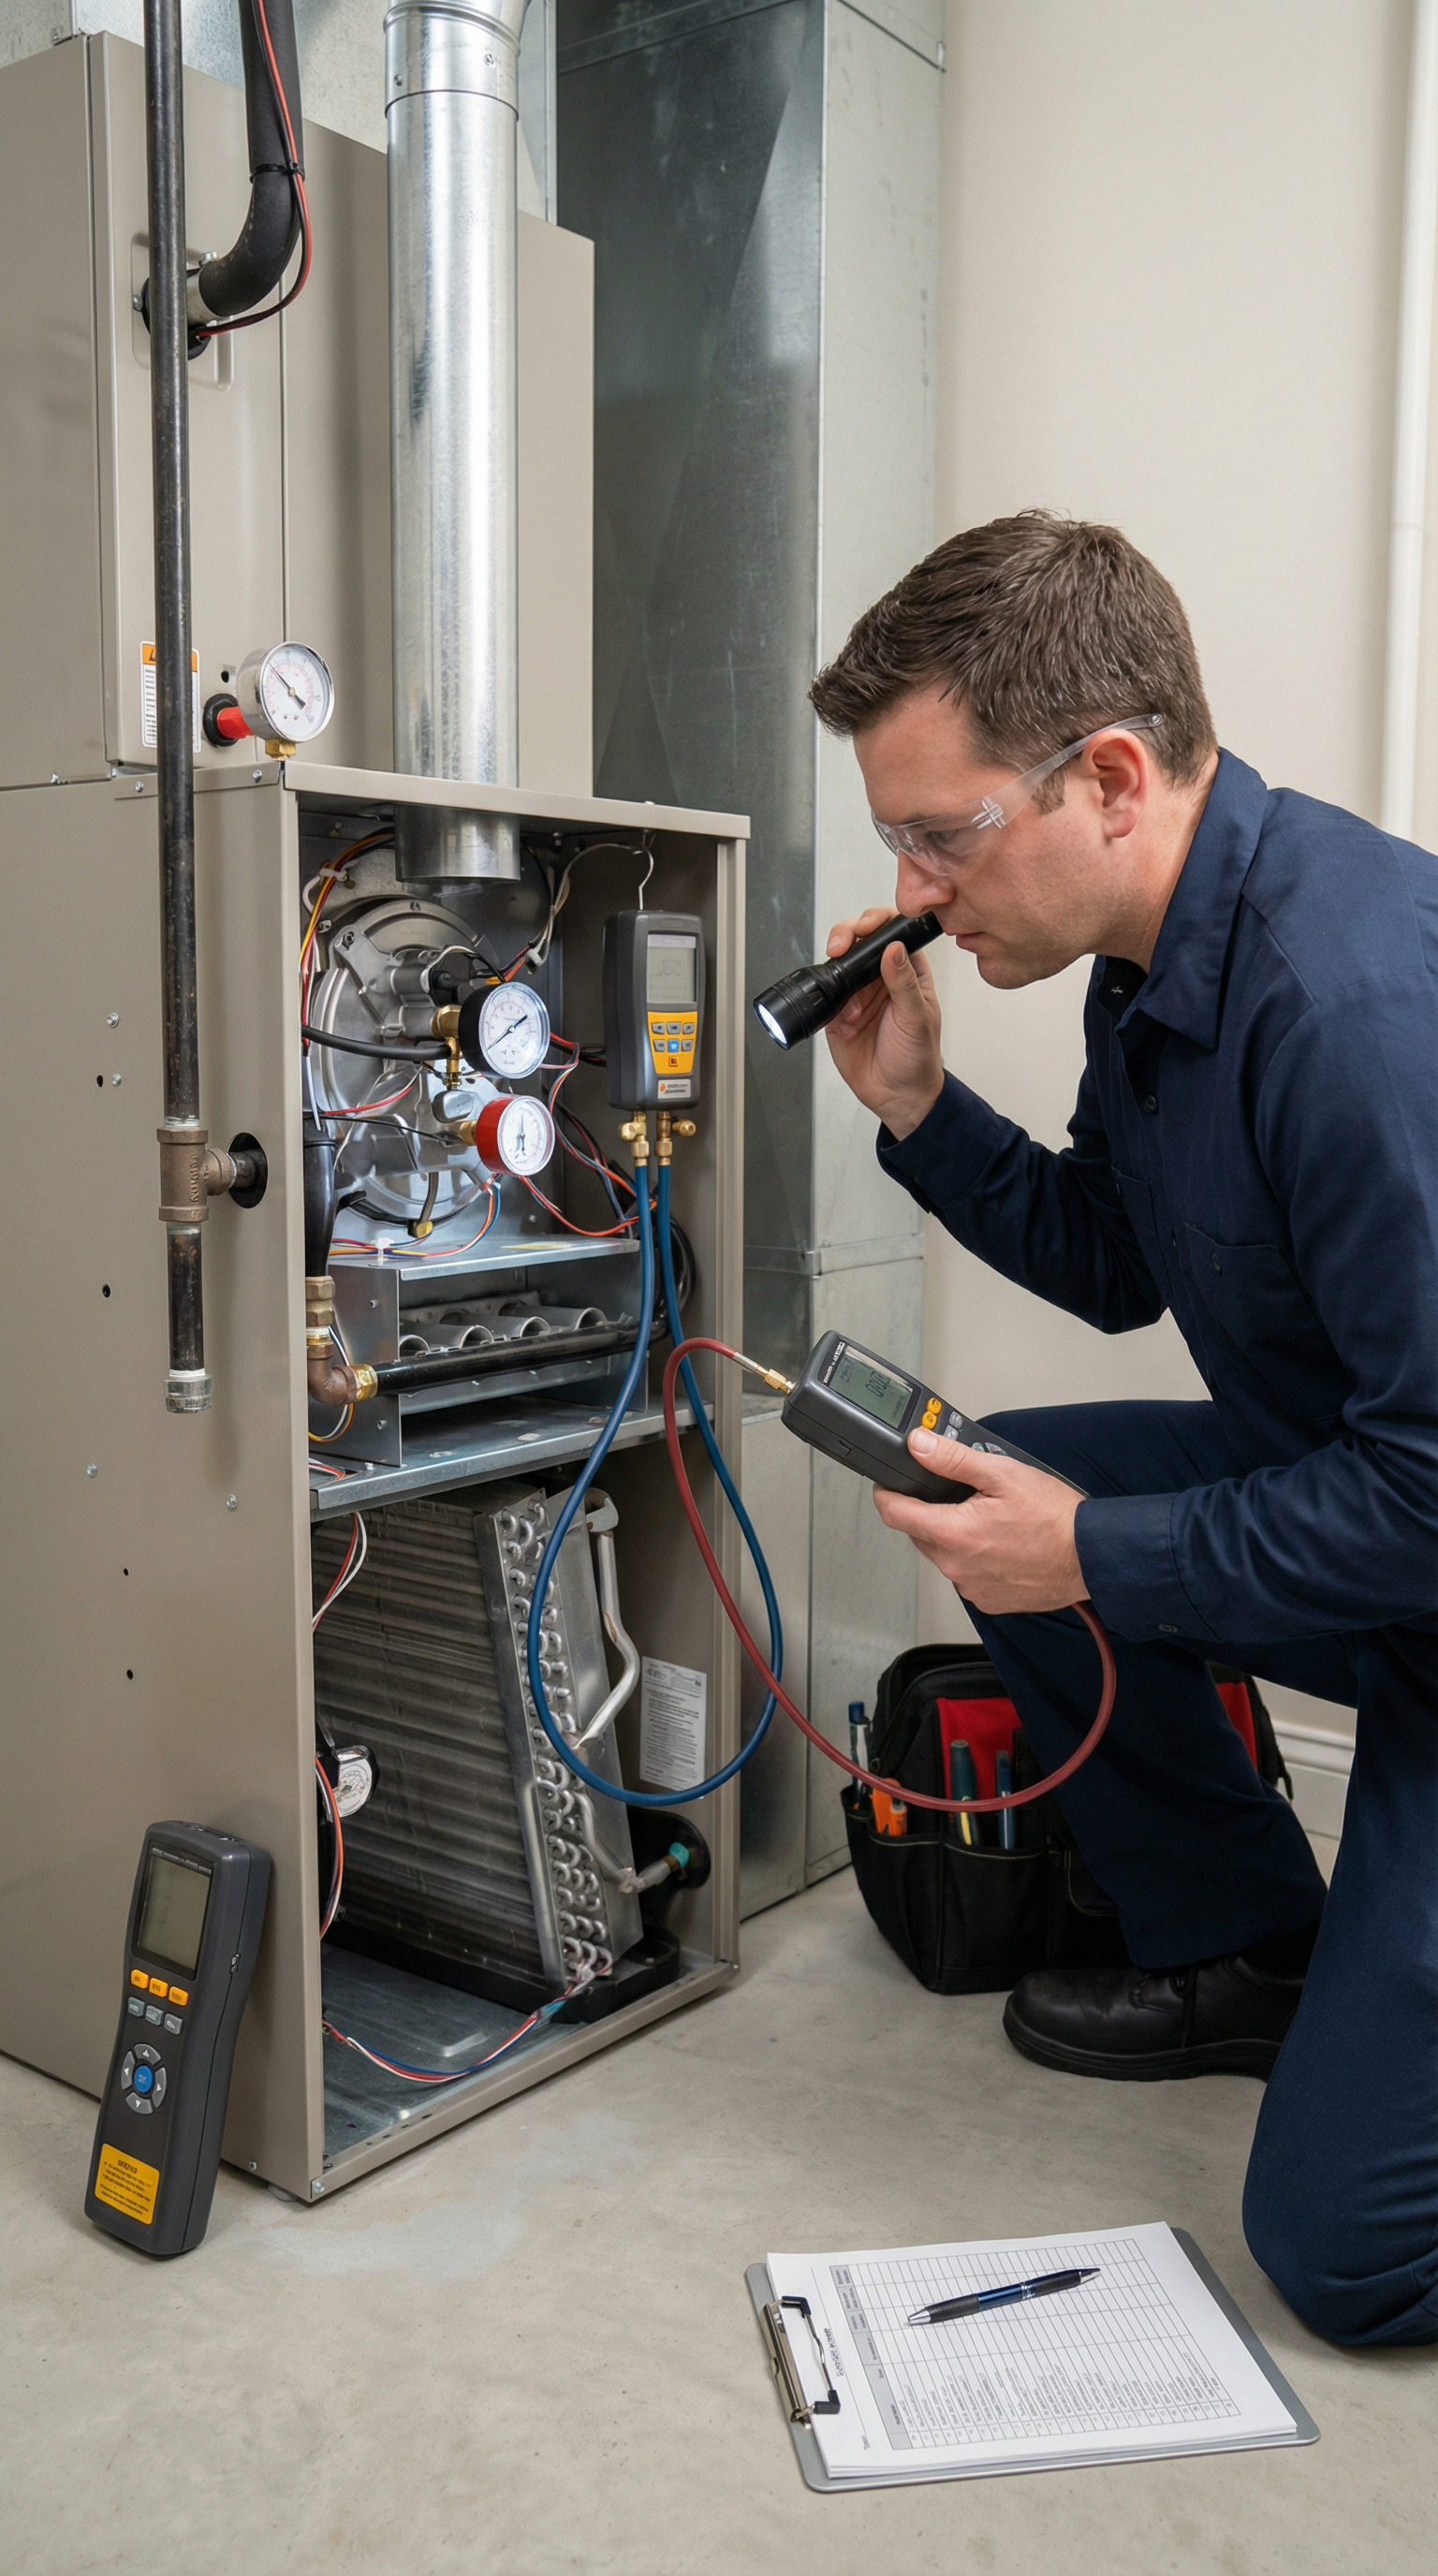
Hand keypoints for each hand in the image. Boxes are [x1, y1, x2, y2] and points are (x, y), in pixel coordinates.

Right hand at [823, 906, 943, 1139]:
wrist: (898, 1095)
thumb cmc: (917, 1057)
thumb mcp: (917, 1018)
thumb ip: (904, 982)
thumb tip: (893, 948)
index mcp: (907, 970)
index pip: (891, 932)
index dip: (876, 921)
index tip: (866, 926)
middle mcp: (880, 977)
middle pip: (858, 940)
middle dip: (845, 937)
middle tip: (840, 947)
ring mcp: (857, 994)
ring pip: (838, 966)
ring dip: (838, 978)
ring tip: (852, 1008)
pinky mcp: (838, 1014)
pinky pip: (825, 998)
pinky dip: (830, 1006)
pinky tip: (846, 1023)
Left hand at [873, 1430, 1083, 1614]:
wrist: (1090, 1556)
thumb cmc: (1054, 1517)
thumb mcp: (1002, 1473)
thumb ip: (953, 1460)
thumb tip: (919, 1446)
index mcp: (954, 1533)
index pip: (895, 1514)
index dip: (886, 1494)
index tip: (887, 1485)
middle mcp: (956, 1566)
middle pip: (920, 1533)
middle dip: (931, 1513)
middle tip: (961, 1496)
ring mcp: (971, 1587)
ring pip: (944, 1555)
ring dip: (954, 1537)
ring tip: (989, 1521)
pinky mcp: (988, 1600)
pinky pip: (966, 1576)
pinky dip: (975, 1559)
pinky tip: (1000, 1545)